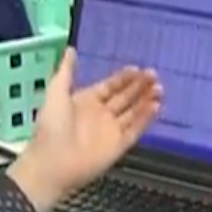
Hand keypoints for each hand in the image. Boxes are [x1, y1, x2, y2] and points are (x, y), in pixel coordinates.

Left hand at [7, 49, 161, 211]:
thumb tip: (70, 49)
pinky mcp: (119, 145)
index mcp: (86, 101)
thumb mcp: (56, 93)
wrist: (52, 163)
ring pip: (134, 112)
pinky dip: (146, 118)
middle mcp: (101, 114)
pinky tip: (156, 106)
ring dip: (146, 100)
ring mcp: (111, 130)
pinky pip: (136, 129)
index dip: (124, 78)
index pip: (110, 86)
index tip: (137, 69)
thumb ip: (66, 72)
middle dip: (140, 86)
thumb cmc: (51, 127)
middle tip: (154, 75)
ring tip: (159, 89)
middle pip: (125, 97)